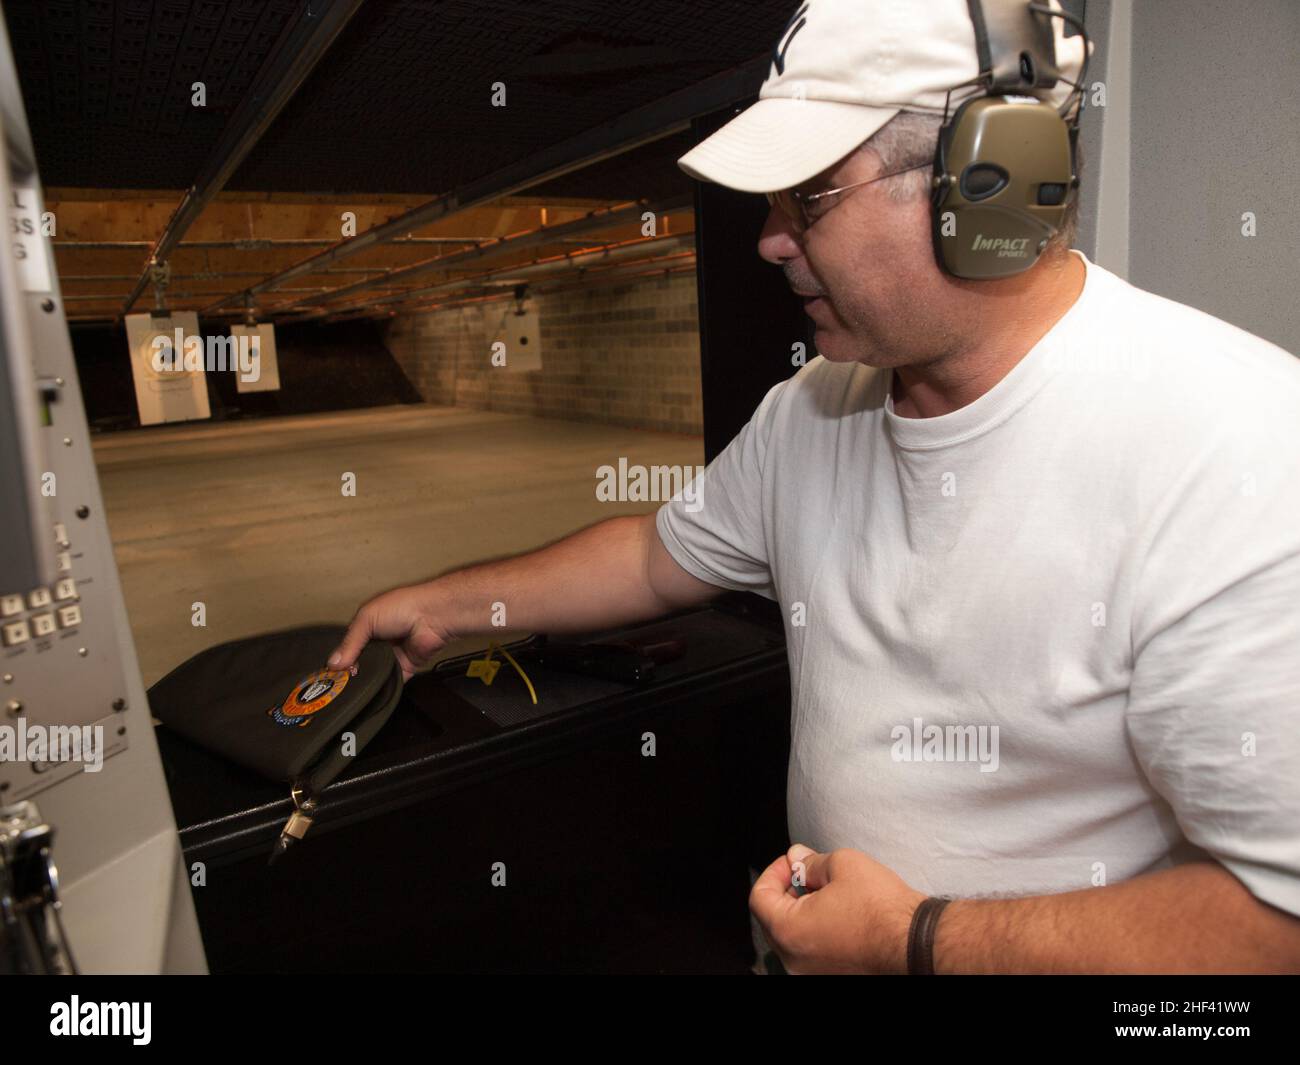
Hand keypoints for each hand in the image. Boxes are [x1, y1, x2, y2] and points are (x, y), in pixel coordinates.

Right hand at [328, 582, 451, 681]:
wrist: (431, 617)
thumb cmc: (402, 607)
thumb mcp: (366, 619)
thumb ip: (349, 642)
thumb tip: (333, 663)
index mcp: (367, 626)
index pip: (348, 646)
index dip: (339, 658)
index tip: (329, 672)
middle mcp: (379, 641)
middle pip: (359, 662)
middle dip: (351, 671)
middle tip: (340, 682)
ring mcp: (392, 655)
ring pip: (374, 673)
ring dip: (367, 678)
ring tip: (355, 686)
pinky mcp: (405, 667)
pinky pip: (391, 680)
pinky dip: (384, 684)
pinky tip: (373, 689)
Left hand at [750, 843, 926, 973]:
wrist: (915, 941)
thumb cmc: (879, 906)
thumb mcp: (841, 865)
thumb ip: (809, 862)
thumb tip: (796, 858)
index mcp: (788, 932)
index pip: (759, 898)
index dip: (774, 872)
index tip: (794, 863)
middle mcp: (794, 960)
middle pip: (773, 919)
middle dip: (788, 891)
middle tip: (810, 873)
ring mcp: (812, 973)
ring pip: (792, 937)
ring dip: (802, 911)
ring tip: (829, 892)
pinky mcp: (831, 976)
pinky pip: (810, 951)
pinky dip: (816, 930)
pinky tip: (839, 914)